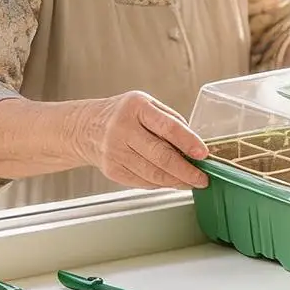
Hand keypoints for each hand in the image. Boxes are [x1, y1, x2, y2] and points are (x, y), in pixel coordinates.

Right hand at [77, 91, 208, 189]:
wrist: (86, 127)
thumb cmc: (124, 115)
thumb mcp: (147, 105)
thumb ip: (171, 121)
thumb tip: (195, 146)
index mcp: (137, 107)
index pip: (167, 127)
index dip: (188, 142)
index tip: (204, 154)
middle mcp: (123, 129)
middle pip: (160, 156)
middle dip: (186, 171)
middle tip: (202, 178)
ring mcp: (115, 151)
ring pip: (153, 173)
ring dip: (176, 181)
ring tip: (191, 182)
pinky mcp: (112, 170)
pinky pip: (142, 182)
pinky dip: (161, 184)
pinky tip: (172, 182)